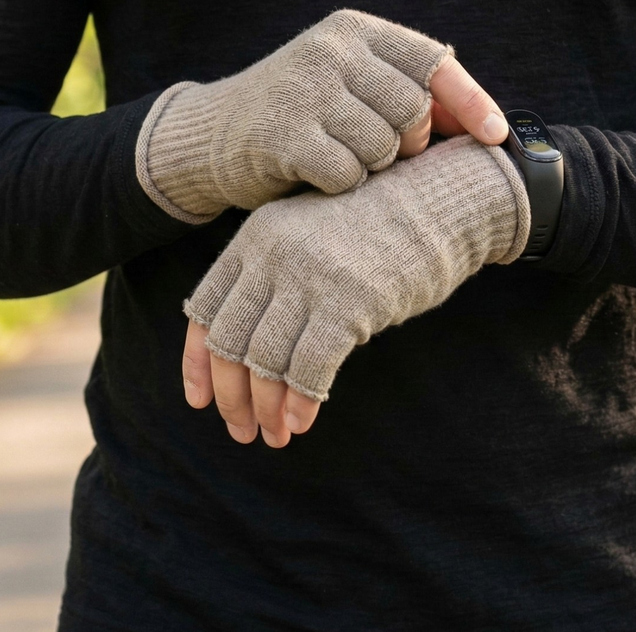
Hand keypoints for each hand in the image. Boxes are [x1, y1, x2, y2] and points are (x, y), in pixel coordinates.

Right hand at [138, 8, 509, 217]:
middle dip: (408, 143)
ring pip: (384, 145)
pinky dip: (341, 186)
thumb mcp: (351, 84)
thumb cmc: (302, 115)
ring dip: (372, 167)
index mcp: (354, 30)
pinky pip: (348, 174)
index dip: (471, 100)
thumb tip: (489, 125)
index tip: (496, 136)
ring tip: (341, 156)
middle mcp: (331, 49)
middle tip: (380, 151)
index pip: (432, 61)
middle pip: (413, 110)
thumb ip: (407, 93)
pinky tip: (316, 175)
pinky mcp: (283, 132)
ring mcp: (305, 88)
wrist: (213, 135)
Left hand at [181, 136, 529, 443]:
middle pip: (230, 340)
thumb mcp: (309, 236)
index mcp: (256, 235)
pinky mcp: (347, 303)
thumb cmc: (376, 224)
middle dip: (231, 396)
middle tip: (241, 432)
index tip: (201, 401)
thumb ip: (273, 277)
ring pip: (265, 361)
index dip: (198, 363)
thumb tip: (243, 353)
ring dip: (266, 409)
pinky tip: (303, 424)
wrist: (436, 199)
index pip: (205, 308)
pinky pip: (309, 368)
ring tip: (275, 436)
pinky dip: (301, 403)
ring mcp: (309, 277)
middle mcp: (273, 253)